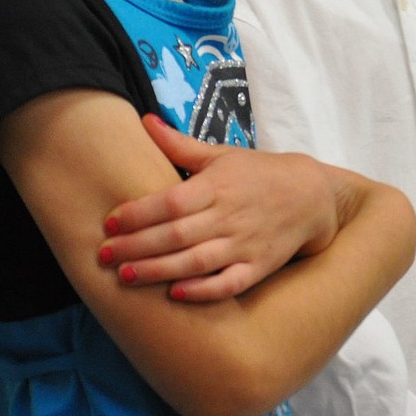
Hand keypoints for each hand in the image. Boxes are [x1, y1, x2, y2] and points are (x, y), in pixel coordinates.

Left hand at [98, 113, 340, 301]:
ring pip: (196, 261)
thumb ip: (179, 144)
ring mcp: (244, 244)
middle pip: (176, 234)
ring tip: (125, 277)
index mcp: (216, 185)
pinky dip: (203, 290)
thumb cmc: (257, 173)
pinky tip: (176, 294)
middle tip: (104, 256)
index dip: (138, 213)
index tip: (109, 223)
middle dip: (137, 246)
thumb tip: (144, 120)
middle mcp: (229, 215)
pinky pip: (229, 284)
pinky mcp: (258, 267)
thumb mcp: (220, 154)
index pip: (171, 201)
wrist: (312, 196)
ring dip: (159, 270)